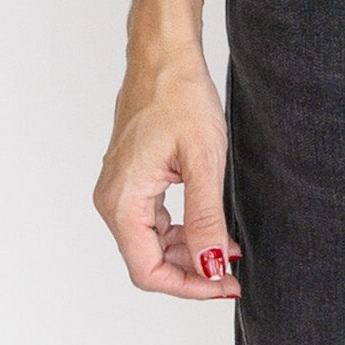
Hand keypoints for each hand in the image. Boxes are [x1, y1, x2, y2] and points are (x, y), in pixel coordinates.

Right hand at [94, 42, 237, 299]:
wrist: (164, 58)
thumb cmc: (180, 96)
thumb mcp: (204, 162)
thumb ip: (206, 219)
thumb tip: (210, 265)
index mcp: (123, 200)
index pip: (148, 271)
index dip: (188, 286)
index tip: (224, 284)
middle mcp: (113, 201)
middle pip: (148, 263)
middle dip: (191, 272)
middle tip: (232, 271)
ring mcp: (119, 191)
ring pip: (151, 245)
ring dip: (189, 253)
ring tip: (227, 247)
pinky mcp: (131, 182)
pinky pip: (153, 223)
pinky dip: (182, 233)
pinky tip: (211, 227)